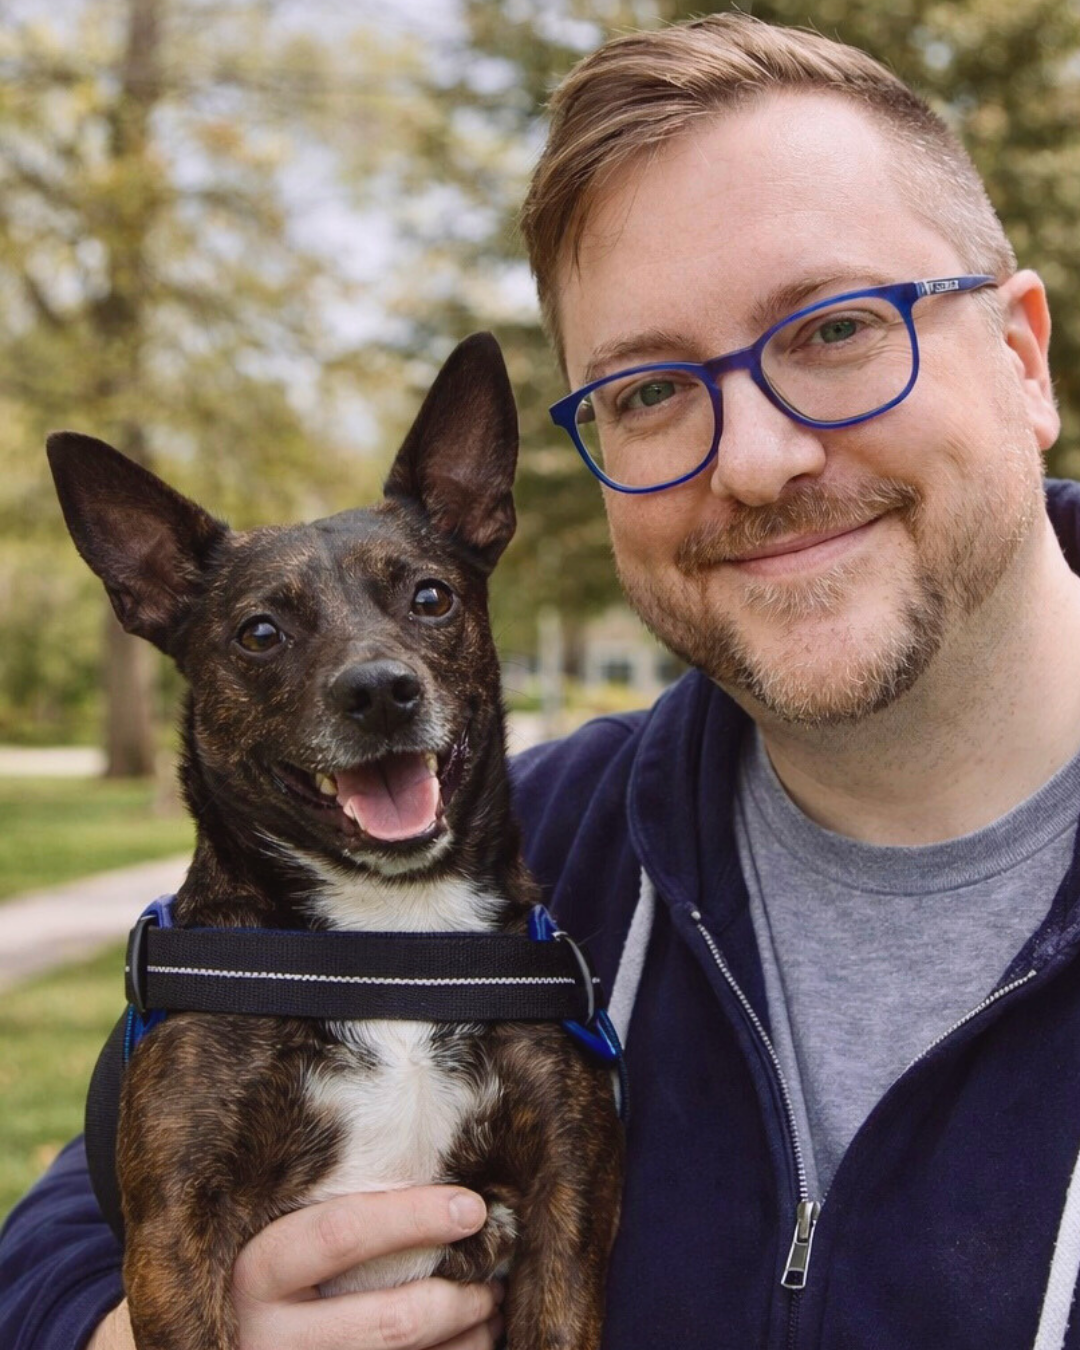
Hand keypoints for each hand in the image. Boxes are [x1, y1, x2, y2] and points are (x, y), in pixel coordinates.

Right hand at [87, 1187, 502, 1349]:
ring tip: (492, 1303)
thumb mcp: (277, 1233)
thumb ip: (332, 1212)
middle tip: (495, 1269)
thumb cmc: (265, 1266)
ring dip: (465, 1335)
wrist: (223, 1338)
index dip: (414, 1217)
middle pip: (389, 1320)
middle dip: (458, 1295)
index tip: (472, 1206)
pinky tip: (471, 1341)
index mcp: (255, 1271)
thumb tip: (441, 1186)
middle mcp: (266, 1336)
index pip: (342, 1235)